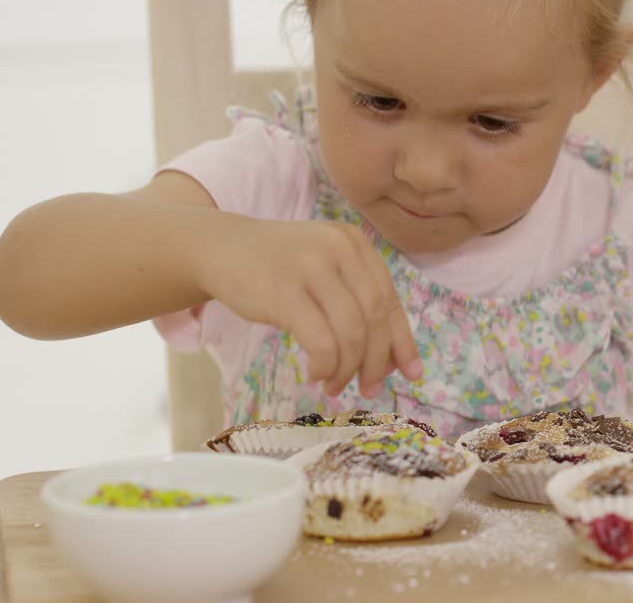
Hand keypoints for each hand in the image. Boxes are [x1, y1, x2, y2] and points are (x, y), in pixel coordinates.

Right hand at [196, 218, 421, 396]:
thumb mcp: (325, 269)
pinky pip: (321, 341)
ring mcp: (313, 267)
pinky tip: (315, 373)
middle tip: (369, 389)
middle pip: (375, 319)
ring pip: (352, 333)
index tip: (412, 375)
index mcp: (357, 244)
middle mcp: (341, 249)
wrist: (220, 248)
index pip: (391, 300)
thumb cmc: (279, 268)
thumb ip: (356, 300)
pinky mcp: (285, 291)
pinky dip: (324, 364)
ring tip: (334, 385)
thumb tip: (394, 359)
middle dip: (377, 362)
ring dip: (347, 368)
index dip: (403, 342)